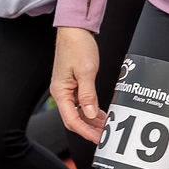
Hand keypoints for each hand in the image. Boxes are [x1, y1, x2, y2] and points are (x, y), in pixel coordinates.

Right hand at [51, 26, 105, 142]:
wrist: (75, 30)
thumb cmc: (78, 46)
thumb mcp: (86, 71)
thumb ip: (88, 95)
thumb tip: (90, 114)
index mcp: (61, 92)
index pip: (71, 120)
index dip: (85, 131)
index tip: (98, 139)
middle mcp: (62, 93)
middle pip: (75, 119)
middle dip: (90, 129)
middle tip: (106, 137)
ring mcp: (68, 89)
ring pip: (80, 112)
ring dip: (92, 120)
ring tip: (107, 127)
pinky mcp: (74, 84)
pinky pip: (82, 103)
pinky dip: (92, 110)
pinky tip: (102, 114)